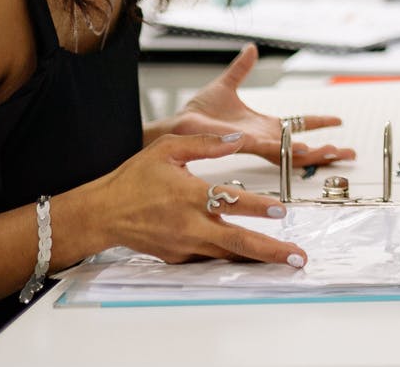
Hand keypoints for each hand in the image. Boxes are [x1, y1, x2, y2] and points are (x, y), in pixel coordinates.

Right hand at [68, 131, 306, 265]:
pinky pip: (210, 258)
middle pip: (236, 241)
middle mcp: (189, 224)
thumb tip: (239, 139)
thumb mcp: (167, 148)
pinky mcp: (179, 257)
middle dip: (270, 251)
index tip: (281, 210)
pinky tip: (254, 261)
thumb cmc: (135, 179)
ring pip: (228, 255)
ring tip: (285, 261)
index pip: (229, 201)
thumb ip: (206, 144)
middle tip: (297, 257)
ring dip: (257, 259)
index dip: (256, 207)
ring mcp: (184, 244)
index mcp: (188, 195)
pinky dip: (232, 259)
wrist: (103, 213)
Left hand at [159, 44, 355, 167]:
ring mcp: (254, 143)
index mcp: (263, 126)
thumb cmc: (196, 113)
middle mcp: (262, 138)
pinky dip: (288, 149)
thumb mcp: (226, 85)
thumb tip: (252, 49)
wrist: (175, 125)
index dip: (318, 123)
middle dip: (326, 151)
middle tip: (349, 153)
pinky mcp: (243, 144)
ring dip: (313, 153)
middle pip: (301, 147)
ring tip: (333, 153)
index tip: (339, 121)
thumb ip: (241, 69)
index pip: (298, 125)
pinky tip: (304, 149)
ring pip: (291, 152)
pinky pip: (270, 148)